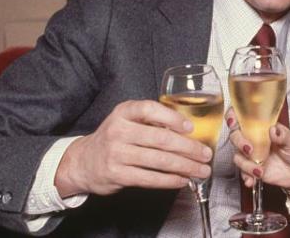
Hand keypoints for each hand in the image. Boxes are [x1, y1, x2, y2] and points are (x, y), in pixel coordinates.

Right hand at [55, 100, 212, 196]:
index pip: (150, 109)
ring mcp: (117, 153)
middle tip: (205, 154)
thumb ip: (152, 120)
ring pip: (158, 161)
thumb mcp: (127, 120)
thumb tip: (189, 130)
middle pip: (160, 139)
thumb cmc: (115, 138)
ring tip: (200, 170)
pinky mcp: (117, 174)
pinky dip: (169, 180)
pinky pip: (149, 178)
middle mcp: (119, 130)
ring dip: (184, 166)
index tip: (191, 128)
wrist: (84, 161)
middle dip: (188, 148)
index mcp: (124, 112)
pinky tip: (182, 180)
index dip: (173, 118)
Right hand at [226, 108, 289, 191]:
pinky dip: (246, 177)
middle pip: (236, 136)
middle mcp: (255, 140)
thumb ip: (284, 136)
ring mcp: (253, 155)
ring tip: (259, 171)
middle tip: (249, 150)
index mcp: (264, 128)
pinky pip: (243, 172)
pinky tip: (251, 180)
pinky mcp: (253, 169)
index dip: (234, 117)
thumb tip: (273, 130)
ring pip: (238, 156)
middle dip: (239, 142)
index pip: (244, 118)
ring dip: (245, 164)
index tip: (233, 121)